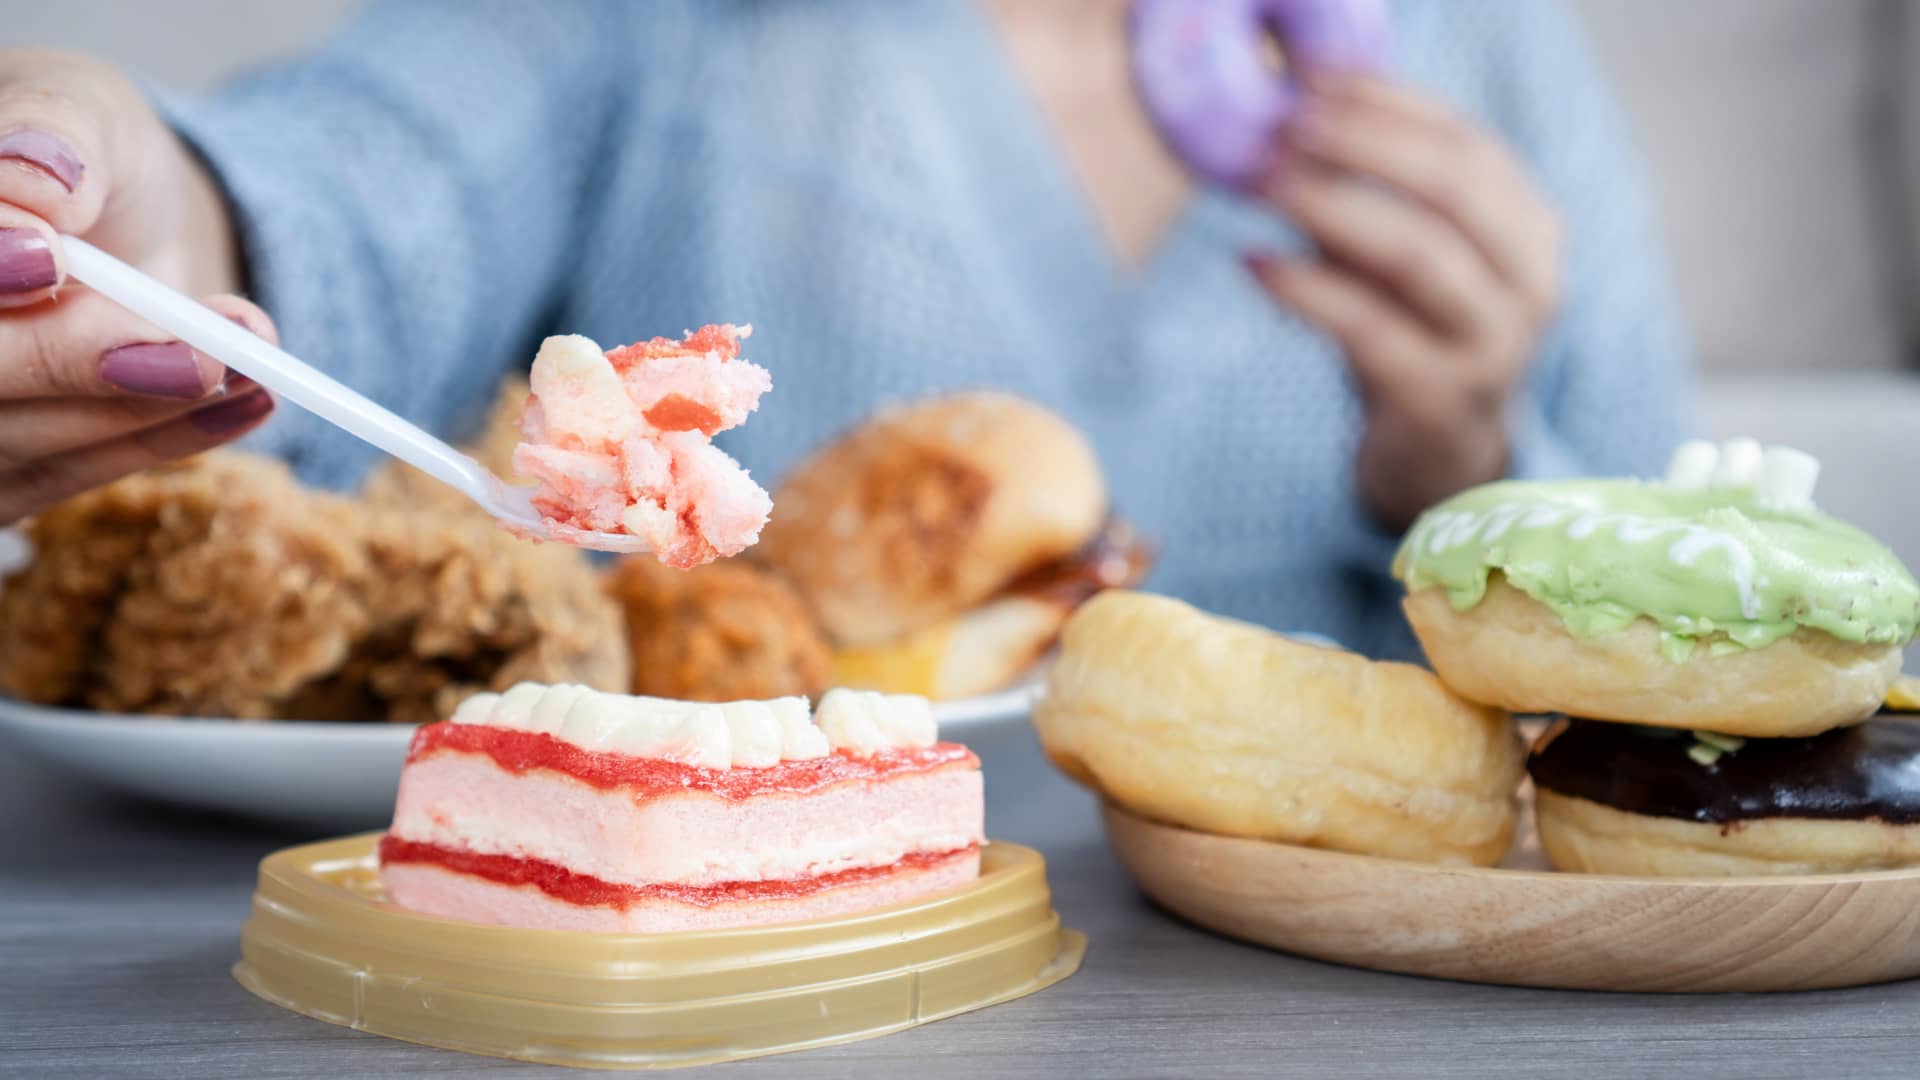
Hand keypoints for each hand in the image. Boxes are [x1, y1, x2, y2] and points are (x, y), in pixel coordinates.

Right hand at [0, 48, 275, 526]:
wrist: (118, 212)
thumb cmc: (79, 144)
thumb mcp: (78, 105)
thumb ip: (52, 133)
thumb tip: (35, 184)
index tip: (49, 259)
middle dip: (70, 360)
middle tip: (195, 346)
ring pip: (12, 443)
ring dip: (137, 408)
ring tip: (246, 365)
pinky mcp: (2, 470)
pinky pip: (65, 476)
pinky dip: (160, 440)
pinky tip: (242, 402)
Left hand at [1244, 71, 1562, 530]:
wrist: (1441, 458)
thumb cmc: (1415, 336)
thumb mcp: (1404, 257)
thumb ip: (1369, 195)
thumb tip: (1286, 118)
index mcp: (1529, 226)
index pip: (1467, 141)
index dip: (1389, 104)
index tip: (1311, 77)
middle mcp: (1530, 280)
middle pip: (1453, 186)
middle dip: (1363, 143)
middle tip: (1282, 122)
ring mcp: (1492, 343)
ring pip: (1417, 254)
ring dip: (1333, 207)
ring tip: (1263, 181)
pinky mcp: (1440, 396)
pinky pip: (1369, 329)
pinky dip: (1308, 291)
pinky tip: (1255, 264)